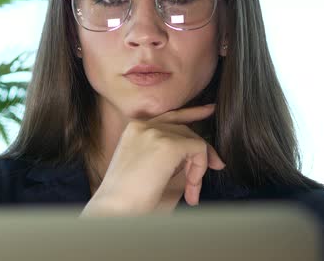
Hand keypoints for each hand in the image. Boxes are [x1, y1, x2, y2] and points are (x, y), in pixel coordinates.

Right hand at [81, 104, 225, 215]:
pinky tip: (190, 189)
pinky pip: (198, 149)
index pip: (169, 116)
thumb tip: (200, 155)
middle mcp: (142, 126)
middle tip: (201, 179)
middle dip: (199, 153)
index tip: (208, 111)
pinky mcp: (167, 145)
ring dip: (197, 167)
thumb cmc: (130, 202)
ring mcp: (154, 133)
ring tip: (190, 193)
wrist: (115, 213)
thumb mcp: (150, 171)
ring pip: (193, 140)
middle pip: (184, 129)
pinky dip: (200, 169)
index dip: (192, 113)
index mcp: (134, 130)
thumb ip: (171, 157)